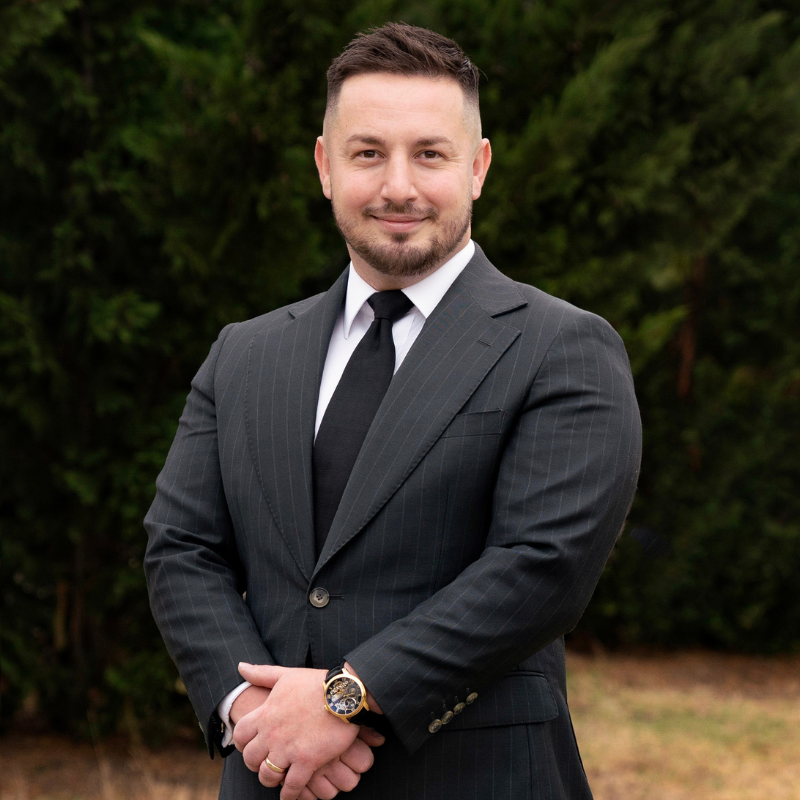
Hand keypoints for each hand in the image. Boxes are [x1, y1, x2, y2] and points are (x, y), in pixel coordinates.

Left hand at [233, 664, 370, 799]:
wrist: (343, 693)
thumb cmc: (316, 682)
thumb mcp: (286, 675)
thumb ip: (261, 674)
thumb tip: (241, 667)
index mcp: (266, 714)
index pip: (240, 735)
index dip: (242, 743)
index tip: (250, 746)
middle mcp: (272, 734)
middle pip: (250, 759)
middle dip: (254, 764)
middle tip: (262, 764)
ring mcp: (288, 749)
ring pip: (267, 775)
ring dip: (270, 779)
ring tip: (277, 780)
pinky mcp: (307, 761)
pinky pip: (291, 786)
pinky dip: (289, 794)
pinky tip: (290, 794)